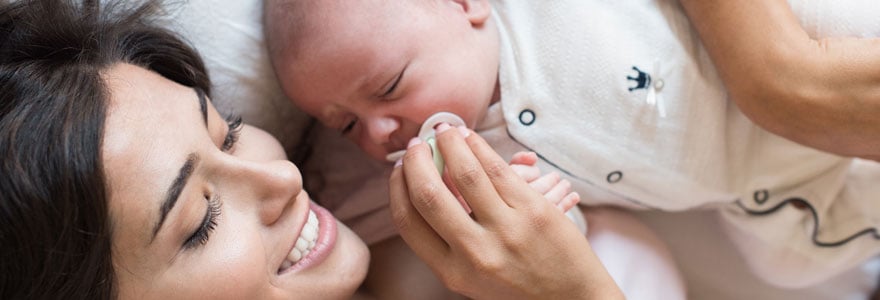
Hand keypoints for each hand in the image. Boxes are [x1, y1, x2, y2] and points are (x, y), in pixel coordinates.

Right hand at [388, 123, 622, 299]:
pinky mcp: (534, 211)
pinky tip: (470, 138)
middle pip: (428, 196)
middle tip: (416, 146)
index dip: (398, 188)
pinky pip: (498, 169)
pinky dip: (478, 147)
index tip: (400, 170)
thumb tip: (423, 190)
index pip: (408, 222)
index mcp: (452, 272)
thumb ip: (448, 244)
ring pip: (465, 174)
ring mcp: (506, 231)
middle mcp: (475, 253)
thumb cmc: (518, 287)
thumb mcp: (473, 277)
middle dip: (416, 162)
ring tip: (445, 131)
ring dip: (449, 144)